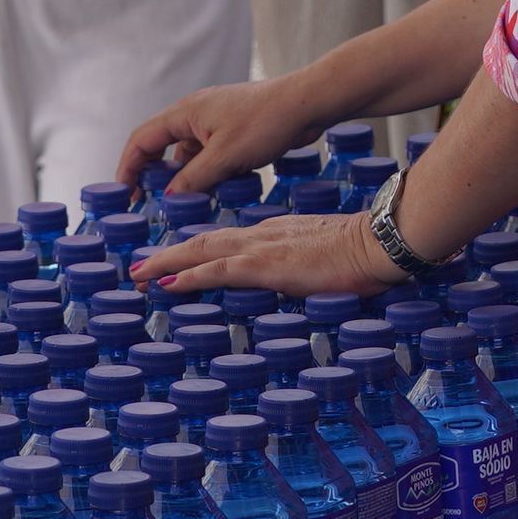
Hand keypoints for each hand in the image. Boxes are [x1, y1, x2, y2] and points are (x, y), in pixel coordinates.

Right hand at [116, 74, 331, 194]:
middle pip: (162, 147)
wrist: (307, 104)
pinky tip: (217, 192)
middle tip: (148, 204)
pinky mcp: (233, 131)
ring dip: (186, 178)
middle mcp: (195, 114)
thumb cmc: (266, 121)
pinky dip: (209, 174)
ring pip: (189, 155)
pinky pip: (210, 156)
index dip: (127, 168)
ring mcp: (215, 122)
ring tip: (185, 205)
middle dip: (153, 176)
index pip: (141, 140)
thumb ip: (193, 179)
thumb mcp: (225, 156)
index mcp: (185, 113)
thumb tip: (168, 198)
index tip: (122, 194)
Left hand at [130, 213, 396, 296]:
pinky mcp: (266, 265)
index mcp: (275, 233)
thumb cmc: (364, 253)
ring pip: (202, 251)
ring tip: (140, 276)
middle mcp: (262, 235)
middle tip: (139, 269)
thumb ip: (307, 267)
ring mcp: (262, 247)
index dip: (196, 251)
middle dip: (169, 256)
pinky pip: (218, 270)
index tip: (174, 262)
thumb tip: (301, 280)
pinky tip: (170, 284)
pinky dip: (190, 276)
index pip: (226, 241)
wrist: (378, 242)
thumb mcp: (326, 258)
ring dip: (167, 263)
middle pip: (204, 242)